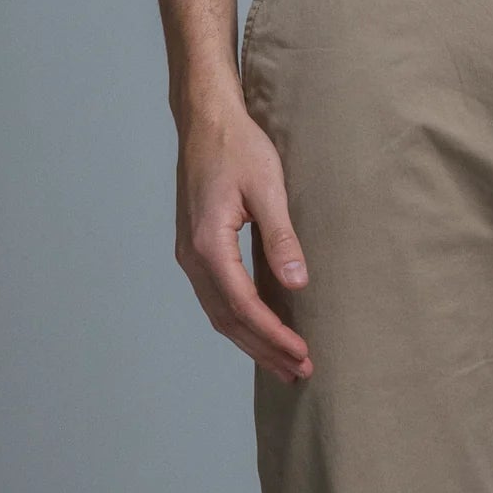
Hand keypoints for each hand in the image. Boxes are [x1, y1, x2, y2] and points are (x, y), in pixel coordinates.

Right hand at [175, 102, 312, 384]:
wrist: (205, 119)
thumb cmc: (237, 146)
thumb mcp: (268, 188)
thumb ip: (281, 238)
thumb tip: (296, 283)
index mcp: (208, 243)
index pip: (244, 306)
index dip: (274, 335)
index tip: (302, 354)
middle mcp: (192, 256)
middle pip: (230, 320)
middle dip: (265, 350)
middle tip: (299, 373)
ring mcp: (190, 256)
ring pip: (221, 315)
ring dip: (253, 342)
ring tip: (285, 364)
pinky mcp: (196, 251)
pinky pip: (217, 299)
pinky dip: (241, 322)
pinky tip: (262, 333)